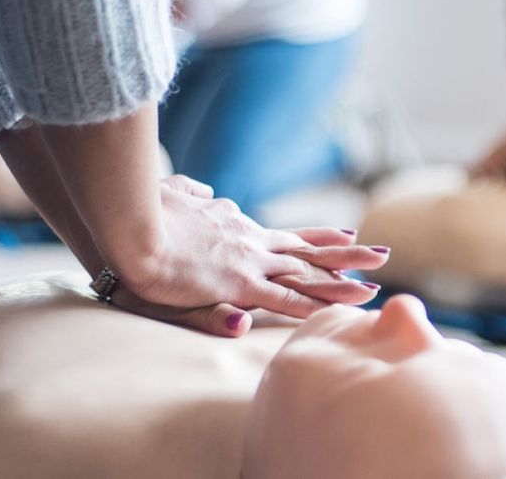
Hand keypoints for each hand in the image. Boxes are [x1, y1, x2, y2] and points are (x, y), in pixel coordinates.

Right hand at [112, 176, 387, 323]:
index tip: (346, 234)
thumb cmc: (138, 213)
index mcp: (236, 225)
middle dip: (346, 255)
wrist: (124, 223)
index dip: (317, 236)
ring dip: (340, 283)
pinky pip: (285, 298)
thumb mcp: (171, 197)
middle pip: (308, 250)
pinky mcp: (238, 283)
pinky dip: (313, 306)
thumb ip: (192, 196)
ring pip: (306, 274)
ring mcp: (247, 261)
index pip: (285, 234)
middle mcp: (250, 240)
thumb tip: (207, 191)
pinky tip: (337, 313)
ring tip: (374, 289)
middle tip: (381, 255)